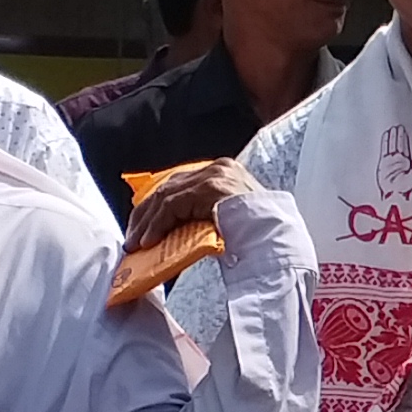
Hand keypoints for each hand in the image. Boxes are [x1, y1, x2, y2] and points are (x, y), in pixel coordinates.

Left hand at [127, 157, 261, 250]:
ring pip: (166, 196)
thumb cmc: (257, 238)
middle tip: (133, 238)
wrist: (278, 241)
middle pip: (167, 187)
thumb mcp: (224, 220)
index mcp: (223, 173)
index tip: (142, 228)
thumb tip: (171, 231)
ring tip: (136, 244)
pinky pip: (173, 205)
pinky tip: (149, 241)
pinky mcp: (210, 188)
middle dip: (146, 215)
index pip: (178, 185)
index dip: (155, 208)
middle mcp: (218, 168)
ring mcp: (215, 175)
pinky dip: (157, 225)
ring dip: (147, 223)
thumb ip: (201, 215)